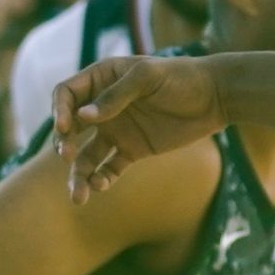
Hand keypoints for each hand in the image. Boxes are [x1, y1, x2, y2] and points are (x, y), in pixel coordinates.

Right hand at [54, 55, 230, 197]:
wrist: (214, 97)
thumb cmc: (181, 77)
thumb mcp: (147, 77)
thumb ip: (116, 96)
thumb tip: (83, 117)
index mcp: (101, 80)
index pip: (66, 94)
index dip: (59, 110)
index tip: (64, 128)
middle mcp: (103, 107)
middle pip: (70, 128)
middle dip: (64, 144)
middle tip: (68, 156)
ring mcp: (116, 130)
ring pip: (86, 156)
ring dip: (79, 175)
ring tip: (79, 197)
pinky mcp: (132, 151)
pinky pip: (109, 168)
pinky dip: (102, 178)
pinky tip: (102, 185)